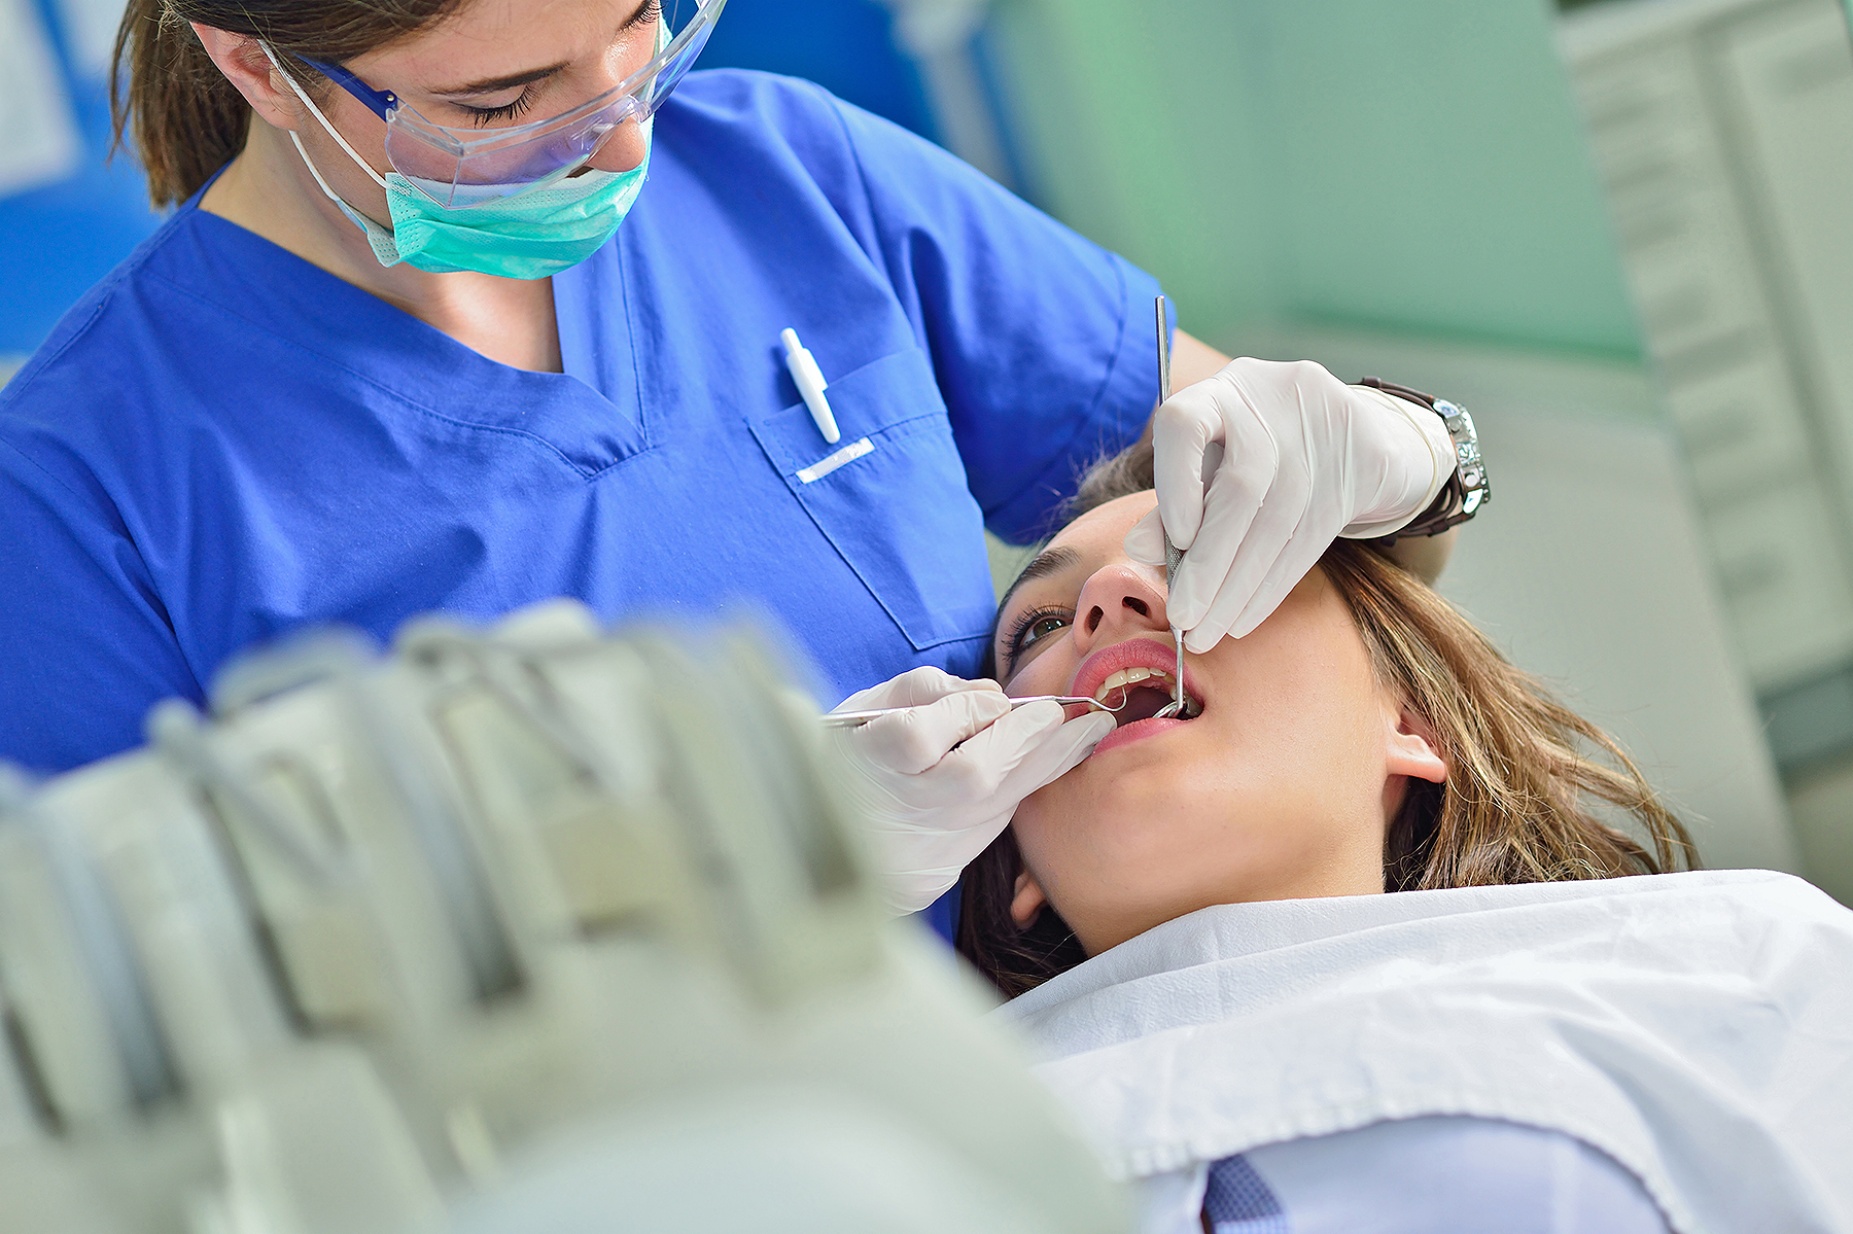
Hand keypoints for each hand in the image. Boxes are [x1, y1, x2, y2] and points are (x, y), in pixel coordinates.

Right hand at [829, 667, 1115, 914]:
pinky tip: (1062, 757)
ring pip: (997, 804)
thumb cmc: (853, 755)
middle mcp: (896, 809)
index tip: (994, 700)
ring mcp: (923, 844)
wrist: (831, 840)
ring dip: (1049, 761)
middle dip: (1025, 740)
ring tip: (1090, 730)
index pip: (917, 737)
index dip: (961, 715)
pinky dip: (1031, 785)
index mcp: (862, 764)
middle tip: (1063, 712)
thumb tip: (991, 697)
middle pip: (970, 776)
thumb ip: (924, 692)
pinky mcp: (946, 866)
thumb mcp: (865, 709)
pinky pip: (999, 821)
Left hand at [1126, 358, 1453, 651]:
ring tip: (1205, 632)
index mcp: (1220, 391)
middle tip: (1182, 619)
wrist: (1353, 435)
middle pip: (1240, 488)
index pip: (1185, 423)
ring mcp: (1322, 426)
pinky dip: (1270, 587)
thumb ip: (1172, 503)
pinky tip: (1242, 620)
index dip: (1176, 485)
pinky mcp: (1361, 461)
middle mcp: (1270, 397)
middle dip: (1208, 565)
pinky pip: (1310, 538)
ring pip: (1276, 522)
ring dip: (1236, 590)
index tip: (1178, 541)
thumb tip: (1136, 547)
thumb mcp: (1210, 467)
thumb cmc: (1257, 454)